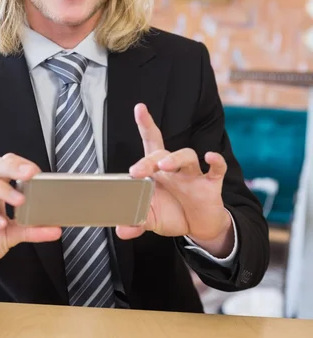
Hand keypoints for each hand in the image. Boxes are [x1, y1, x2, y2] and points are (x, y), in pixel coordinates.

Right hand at [0, 154, 61, 288]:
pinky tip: (0, 222)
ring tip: (19, 201)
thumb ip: (31, 230)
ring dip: (0, 187)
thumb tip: (57, 229)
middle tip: (30, 175)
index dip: (18, 163)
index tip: (37, 172)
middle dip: (10, 166)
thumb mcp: (10, 235)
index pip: (2, 164)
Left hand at [116, 104, 232, 256]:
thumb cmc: (172, 214)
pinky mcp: (211, 184)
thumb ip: (135, 223)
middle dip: (150, 160)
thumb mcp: (151, 220)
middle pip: (162, 152)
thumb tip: (121, 230)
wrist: (198, 227)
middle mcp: (174, 169)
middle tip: (137, 170)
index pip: (151, 143)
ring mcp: (193, 175)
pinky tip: (211, 157)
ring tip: (164, 166)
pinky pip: (216, 169)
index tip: (139, 108)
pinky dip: (216, 161)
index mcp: (157, 172)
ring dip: (175, 159)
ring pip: (187, 157)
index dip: (146, 124)